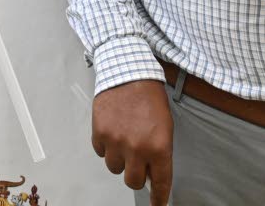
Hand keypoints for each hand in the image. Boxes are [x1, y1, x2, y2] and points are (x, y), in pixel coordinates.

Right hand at [92, 81, 172, 204]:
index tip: (157, 205)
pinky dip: (106, 146)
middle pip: (133, 181)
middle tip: (138, 161)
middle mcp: (137, 148)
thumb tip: (152, 173)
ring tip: (124, 139)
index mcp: (159, 147)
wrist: (128, 73)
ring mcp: (116, 142)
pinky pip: (101, 152)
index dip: (158, 198)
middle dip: (136, 174)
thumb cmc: (149, 97)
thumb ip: (159, 151)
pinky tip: (113, 130)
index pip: (160, 183)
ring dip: (120, 159)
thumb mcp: (165, 126)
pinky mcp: (99, 133)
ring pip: (115, 168)